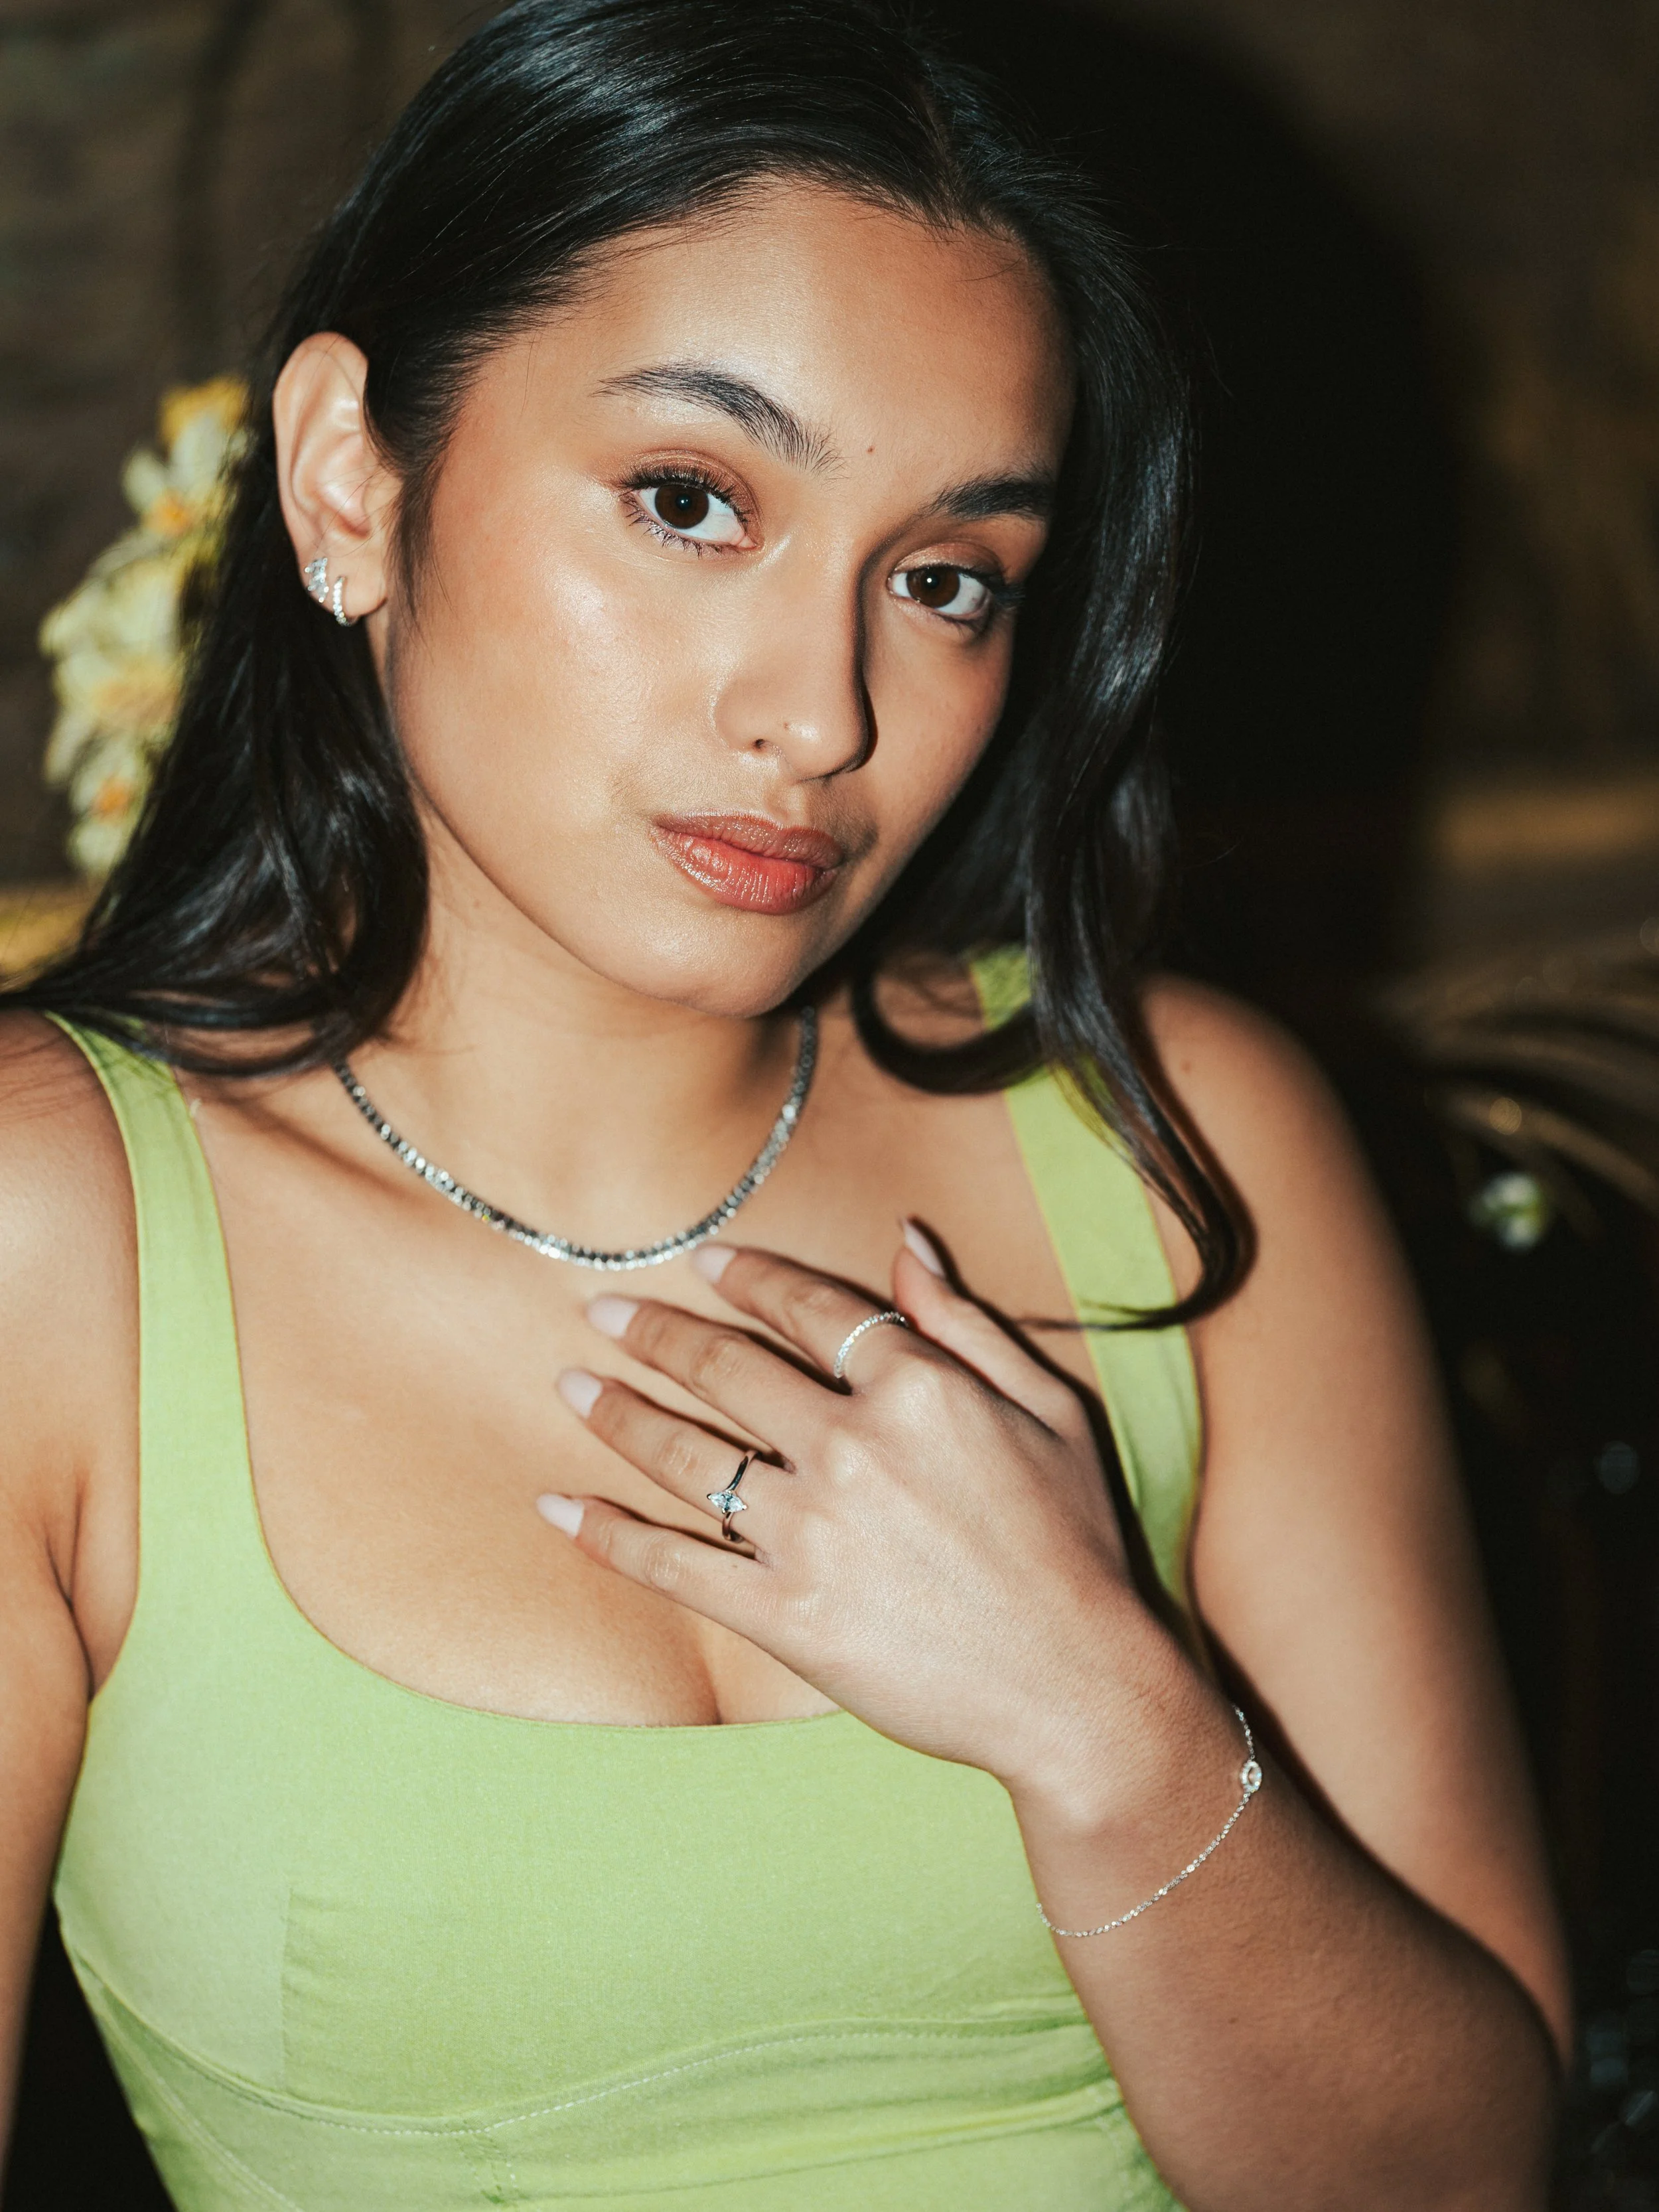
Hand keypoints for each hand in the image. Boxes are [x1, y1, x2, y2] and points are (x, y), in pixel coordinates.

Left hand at [539, 1226, 1166, 1799]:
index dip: (746, 1278)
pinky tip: (558, 1507)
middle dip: (654, 1333)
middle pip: (725, 1370)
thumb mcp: (1049, 1408)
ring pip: (686, 1454)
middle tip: (601, 1309)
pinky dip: (606, 1534)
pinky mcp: (783, 1615)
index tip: (702, 1263)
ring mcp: (808, 1533)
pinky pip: (672, 1564)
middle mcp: (850, 1447)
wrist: (1079, 1689)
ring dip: (615, 1413)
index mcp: (917, 1387)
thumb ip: (965, 1321)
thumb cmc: (1078, 1544)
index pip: (807, 1309)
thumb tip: (906, 1241)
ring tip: (570, 1386)